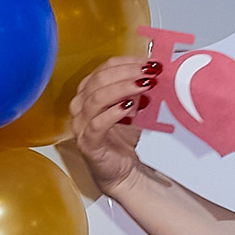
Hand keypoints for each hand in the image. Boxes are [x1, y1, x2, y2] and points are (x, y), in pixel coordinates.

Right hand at [66, 52, 161, 197]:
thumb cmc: (122, 140)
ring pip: (96, 98)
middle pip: (99, 80)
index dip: (127, 62)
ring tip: (144, 85)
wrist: (121, 172)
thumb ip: (139, 94)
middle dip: (127, 73)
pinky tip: (129, 108)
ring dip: (122, 88)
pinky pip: (97, 123)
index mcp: (89, 92)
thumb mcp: (133, 111)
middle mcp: (81, 105)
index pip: (104, 68)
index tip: (148, 62)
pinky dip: (114, 113)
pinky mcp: (87, 141)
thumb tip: (153, 76)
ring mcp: (81, 123)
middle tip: (149, 72)